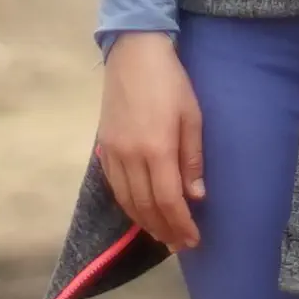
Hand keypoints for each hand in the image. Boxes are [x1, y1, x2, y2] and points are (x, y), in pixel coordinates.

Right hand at [94, 34, 204, 255]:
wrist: (133, 53)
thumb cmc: (170, 82)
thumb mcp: (192, 117)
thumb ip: (192, 159)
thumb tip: (195, 196)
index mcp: (156, 149)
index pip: (168, 200)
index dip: (180, 224)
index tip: (192, 239)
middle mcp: (130, 157)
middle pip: (145, 207)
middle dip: (164, 230)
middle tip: (180, 244)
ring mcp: (112, 153)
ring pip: (126, 201)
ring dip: (144, 223)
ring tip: (162, 234)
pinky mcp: (103, 147)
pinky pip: (114, 186)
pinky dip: (128, 205)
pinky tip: (139, 211)